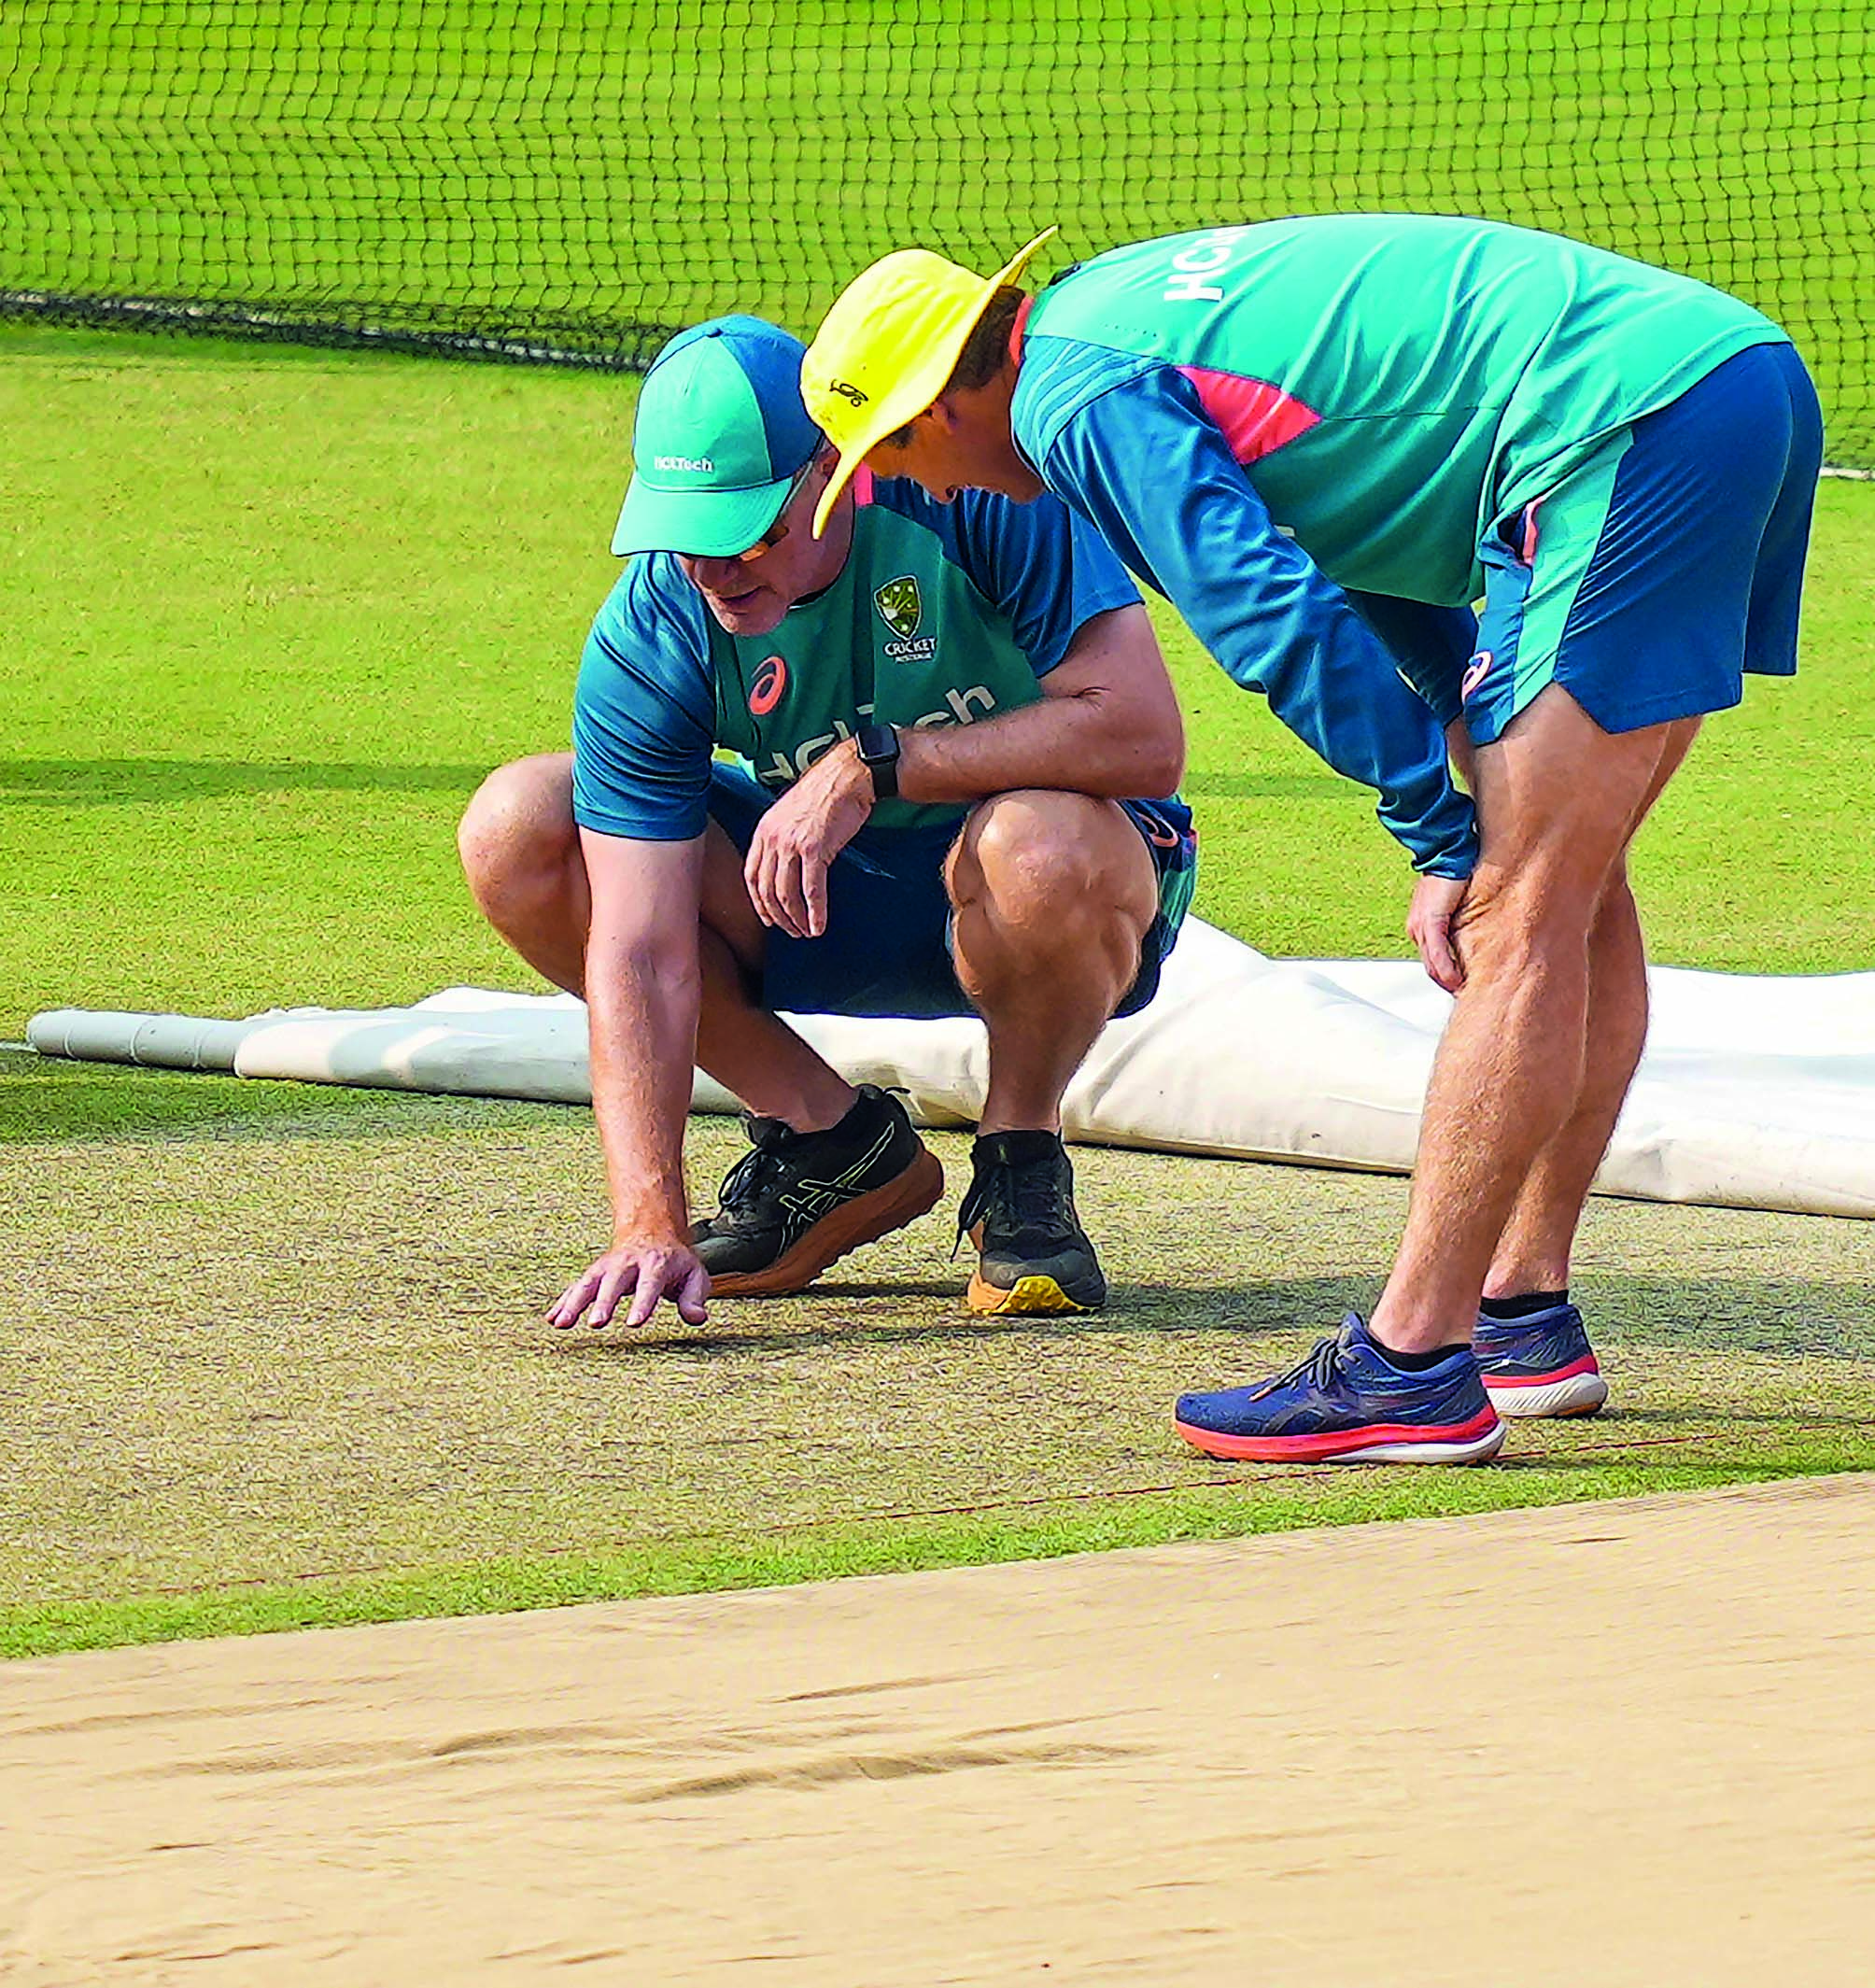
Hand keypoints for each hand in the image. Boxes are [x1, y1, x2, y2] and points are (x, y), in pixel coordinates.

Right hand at [547, 1236, 710, 1330]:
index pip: (649, 1285)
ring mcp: (607, 1267)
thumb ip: (694, 1297)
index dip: (642, 1304)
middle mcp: (628, 1264)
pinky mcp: (593, 1274)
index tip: (634, 1324)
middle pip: (614, 1283)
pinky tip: (553, 1319)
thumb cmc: (674, 1262)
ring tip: (562, 1324)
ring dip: (574, 1303)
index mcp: (656, 1264)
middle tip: (596, 1324)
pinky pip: (576, 1288)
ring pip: (588, 1283)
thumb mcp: (694, 1275)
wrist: (651, 1231)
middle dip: (604, 1303)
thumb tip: (697, 1318)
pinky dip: (563, 1302)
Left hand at [745, 738, 874, 938]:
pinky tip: (819, 925)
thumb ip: (783, 839)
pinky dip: (815, 912)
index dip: (758, 902)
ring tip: (807, 931)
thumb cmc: (825, 793)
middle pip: (766, 890)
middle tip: (792, 931)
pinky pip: (811, 889)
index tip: (769, 918)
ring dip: (796, 918)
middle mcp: (772, 838)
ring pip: (786, 894)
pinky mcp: (814, 848)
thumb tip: (788, 867)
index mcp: (763, 830)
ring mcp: (792, 843)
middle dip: (778, 917)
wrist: (847, 775)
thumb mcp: (791, 814)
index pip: (751, 875)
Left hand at [1407, 871, 1469, 992]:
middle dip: (1448, 985)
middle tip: (1466, 999)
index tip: (1462, 989)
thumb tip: (1473, 941)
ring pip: (1433, 965)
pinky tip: (1457, 982)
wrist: (1448, 852)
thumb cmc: (1454, 875)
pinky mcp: (1431, 921)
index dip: (1447, 978)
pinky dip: (1447, 969)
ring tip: (1464, 996)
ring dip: (1449, 983)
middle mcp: (1417, 930)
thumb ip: (1458, 924)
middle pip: (1431, 968)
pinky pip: (1438, 953)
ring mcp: (1422, 927)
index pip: (1432, 961)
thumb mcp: (1455, 905)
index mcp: (1421, 927)